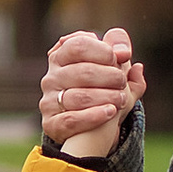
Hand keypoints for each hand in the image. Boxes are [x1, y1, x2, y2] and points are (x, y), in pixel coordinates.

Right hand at [40, 26, 143, 163]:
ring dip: (107, 97)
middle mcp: (51, 77)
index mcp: (61, 56)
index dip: (104, 51)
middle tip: (122, 83)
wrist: (93, 126)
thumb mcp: (114, 65)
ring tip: (121, 99)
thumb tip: (123, 52)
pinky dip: (95, 115)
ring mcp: (49, 101)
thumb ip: (120, 49)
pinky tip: (110, 112)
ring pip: (79, 97)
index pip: (79, 45)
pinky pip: (71, 119)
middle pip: (83, 72)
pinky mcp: (51, 124)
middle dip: (111, 77)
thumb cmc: (103, 88)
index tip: (120, 59)